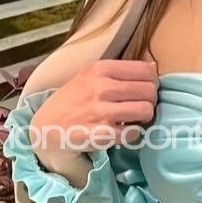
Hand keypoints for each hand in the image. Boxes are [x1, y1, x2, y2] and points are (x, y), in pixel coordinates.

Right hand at [29, 59, 158, 167]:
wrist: (47, 129)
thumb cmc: (73, 101)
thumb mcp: (90, 77)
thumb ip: (119, 72)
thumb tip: (154, 68)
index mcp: (100, 69)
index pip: (146, 70)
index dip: (151, 82)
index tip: (143, 91)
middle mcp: (101, 87)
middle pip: (149, 91)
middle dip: (150, 101)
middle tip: (139, 107)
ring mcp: (101, 111)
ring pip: (146, 110)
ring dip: (144, 118)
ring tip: (133, 120)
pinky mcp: (102, 134)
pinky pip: (135, 132)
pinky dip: (133, 134)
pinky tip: (122, 132)